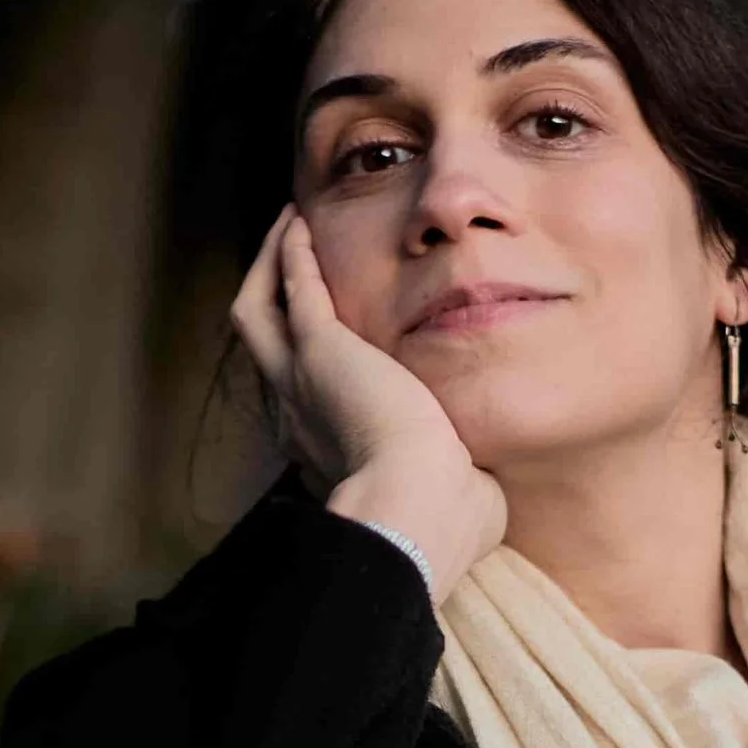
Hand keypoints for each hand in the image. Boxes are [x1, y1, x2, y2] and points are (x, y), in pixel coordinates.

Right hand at [230, 208, 506, 603]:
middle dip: (271, 299)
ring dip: (269, 266)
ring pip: (259, 312)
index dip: (308, 364)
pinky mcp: (320, 351)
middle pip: (263, 347)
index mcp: (328, 454)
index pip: (304, 399)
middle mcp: (298, 417)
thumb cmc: (444, 523)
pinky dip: (294, 255)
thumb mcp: (452, 495)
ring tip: (288, 226)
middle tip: (286, 257)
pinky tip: (303, 224)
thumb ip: (460, 480)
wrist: (417, 512)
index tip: (328, 337)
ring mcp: (300, 382)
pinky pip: (295, 288)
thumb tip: (489, 482)